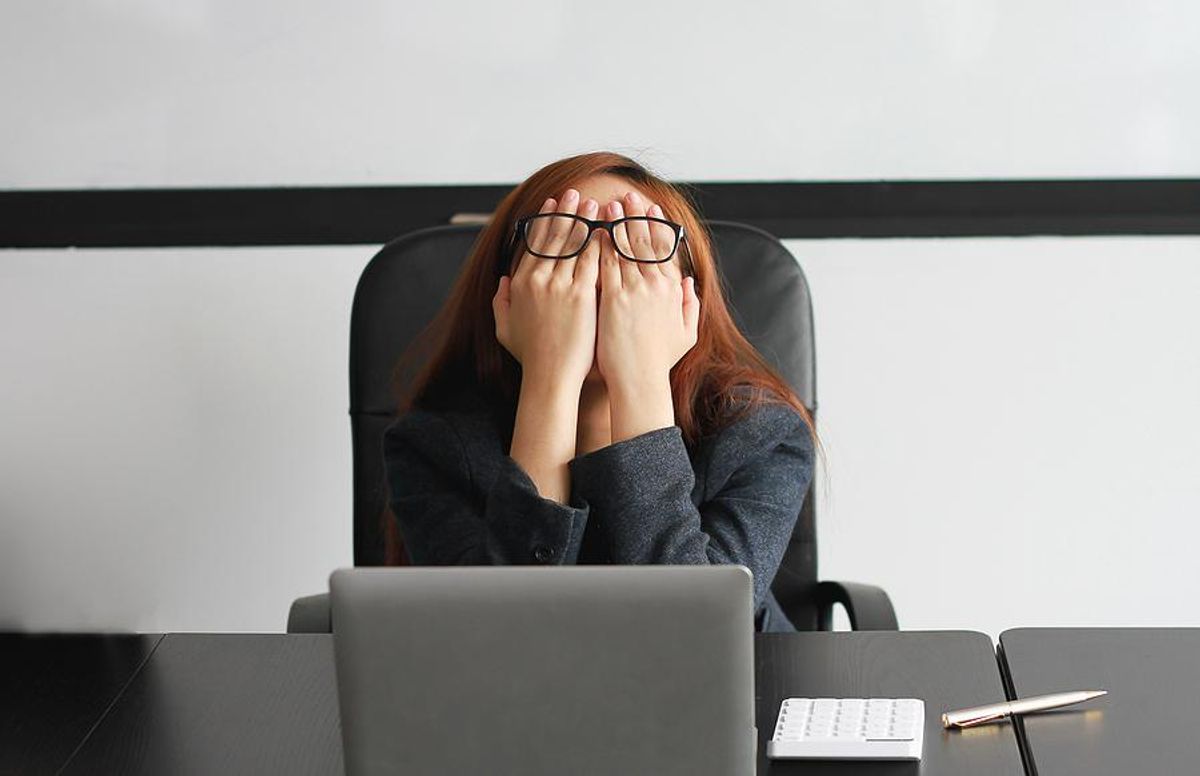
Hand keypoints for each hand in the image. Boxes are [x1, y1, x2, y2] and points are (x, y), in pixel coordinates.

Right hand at [493, 189, 601, 389]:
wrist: (551, 376)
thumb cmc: (532, 357)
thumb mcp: (504, 328)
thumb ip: (501, 301)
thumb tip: (504, 281)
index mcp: (521, 283)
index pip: (534, 242)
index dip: (545, 221)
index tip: (553, 205)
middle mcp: (538, 279)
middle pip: (553, 236)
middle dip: (565, 211)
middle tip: (573, 193)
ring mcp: (560, 285)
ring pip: (573, 243)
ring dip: (583, 219)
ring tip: (592, 202)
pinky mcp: (582, 295)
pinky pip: (591, 260)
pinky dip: (599, 242)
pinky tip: (607, 228)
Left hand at [595, 191, 699, 394]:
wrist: (639, 380)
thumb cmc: (658, 361)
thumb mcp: (685, 333)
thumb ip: (689, 304)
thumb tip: (689, 282)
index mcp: (672, 291)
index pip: (665, 249)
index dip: (657, 226)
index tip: (651, 208)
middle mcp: (655, 286)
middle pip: (645, 241)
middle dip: (636, 215)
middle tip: (628, 195)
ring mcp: (634, 290)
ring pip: (625, 247)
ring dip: (617, 222)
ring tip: (610, 204)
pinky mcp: (612, 298)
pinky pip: (605, 264)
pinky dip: (600, 245)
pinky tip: (593, 230)